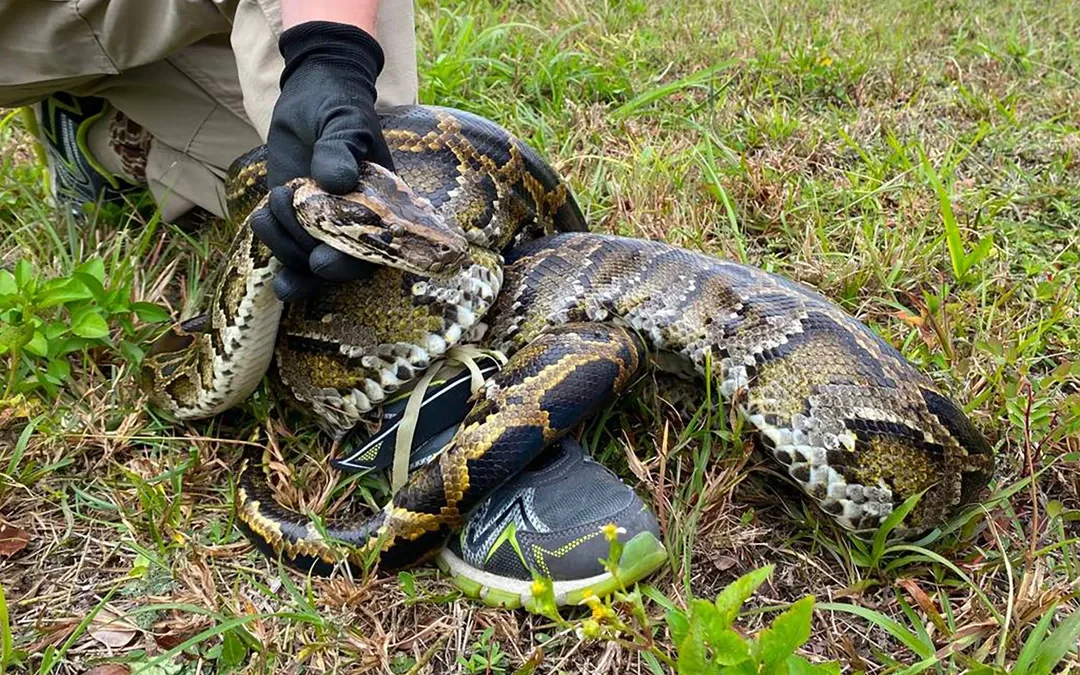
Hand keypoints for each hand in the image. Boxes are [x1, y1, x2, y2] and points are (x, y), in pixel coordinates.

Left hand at [249, 21, 392, 301]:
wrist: (311, 95)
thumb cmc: (339, 106)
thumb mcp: (344, 121)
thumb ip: (341, 149)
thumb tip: (338, 182)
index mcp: (380, 206)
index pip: (373, 250)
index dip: (349, 265)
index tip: (321, 262)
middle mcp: (354, 222)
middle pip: (337, 265)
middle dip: (309, 261)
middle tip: (290, 240)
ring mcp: (321, 224)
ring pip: (305, 260)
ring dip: (283, 245)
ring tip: (271, 206)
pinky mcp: (293, 219)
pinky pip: (284, 247)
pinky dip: (271, 242)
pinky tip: (263, 217)